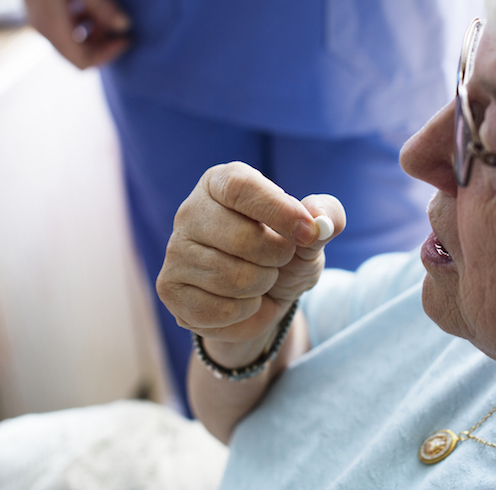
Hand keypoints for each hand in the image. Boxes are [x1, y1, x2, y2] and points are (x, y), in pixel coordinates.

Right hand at [3, 0, 130, 68]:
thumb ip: (102, 4)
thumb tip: (125, 26)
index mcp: (52, 25)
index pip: (83, 61)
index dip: (108, 54)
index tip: (127, 38)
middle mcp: (42, 29)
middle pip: (77, 55)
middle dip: (102, 45)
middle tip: (121, 27)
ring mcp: (38, 20)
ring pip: (71, 42)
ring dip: (92, 33)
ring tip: (106, 11)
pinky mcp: (39, 11)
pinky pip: (63, 28)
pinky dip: (80, 23)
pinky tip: (89, 2)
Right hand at [157, 162, 344, 352]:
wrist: (262, 297)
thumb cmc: (285, 252)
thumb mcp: (313, 232)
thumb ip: (326, 216)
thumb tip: (319, 218)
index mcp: (222, 182)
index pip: (243, 187)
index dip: (280, 211)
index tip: (309, 233)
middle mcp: (190, 211)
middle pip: (241, 238)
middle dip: (276, 258)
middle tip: (278, 260)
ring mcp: (175, 250)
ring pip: (233, 279)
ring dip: (262, 286)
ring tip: (259, 279)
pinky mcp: (170, 288)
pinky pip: (219, 310)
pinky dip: (244, 312)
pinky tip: (241, 302)